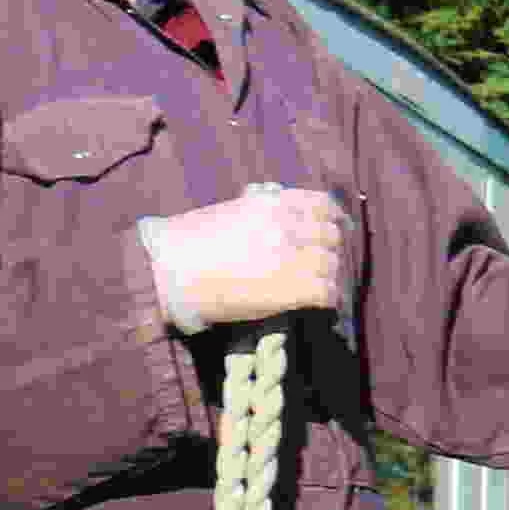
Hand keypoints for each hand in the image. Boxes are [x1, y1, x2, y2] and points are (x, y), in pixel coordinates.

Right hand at [140, 183, 350, 332]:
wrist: (170, 270)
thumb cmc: (190, 241)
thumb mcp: (232, 211)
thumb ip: (262, 211)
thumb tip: (283, 218)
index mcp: (273, 203)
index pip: (324, 206)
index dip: (336, 220)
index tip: (338, 230)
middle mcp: (288, 226)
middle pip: (333, 237)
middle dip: (333, 251)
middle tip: (327, 266)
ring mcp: (292, 257)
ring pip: (333, 266)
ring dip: (331, 277)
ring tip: (323, 288)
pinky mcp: (291, 289)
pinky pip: (327, 293)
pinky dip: (329, 300)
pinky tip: (322, 305)